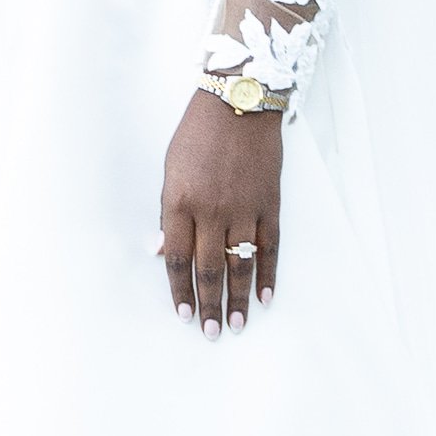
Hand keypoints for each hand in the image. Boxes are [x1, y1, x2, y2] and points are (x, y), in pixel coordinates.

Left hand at [158, 91, 281, 335]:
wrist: (240, 102)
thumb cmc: (198, 133)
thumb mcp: (171, 169)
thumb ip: (169, 213)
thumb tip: (165, 251)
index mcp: (180, 201)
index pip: (178, 259)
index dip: (180, 291)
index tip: (183, 315)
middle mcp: (212, 210)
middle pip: (210, 269)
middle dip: (209, 305)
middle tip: (211, 333)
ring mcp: (244, 208)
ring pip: (241, 265)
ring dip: (240, 299)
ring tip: (239, 325)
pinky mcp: (269, 204)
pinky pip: (270, 248)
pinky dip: (269, 274)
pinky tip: (267, 297)